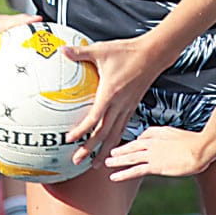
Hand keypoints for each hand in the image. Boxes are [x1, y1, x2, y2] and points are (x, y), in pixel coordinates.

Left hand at [64, 36, 154, 165]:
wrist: (153, 54)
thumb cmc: (127, 52)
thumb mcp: (101, 50)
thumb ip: (80, 52)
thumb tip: (62, 50)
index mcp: (110, 93)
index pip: (94, 118)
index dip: (81, 131)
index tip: (69, 139)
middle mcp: (120, 104)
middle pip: (104, 133)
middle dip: (90, 149)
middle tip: (77, 161)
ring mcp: (128, 107)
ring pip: (116, 134)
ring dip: (105, 150)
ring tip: (95, 164)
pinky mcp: (133, 106)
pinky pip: (123, 127)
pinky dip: (116, 139)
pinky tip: (110, 145)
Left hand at [105, 126, 207, 180]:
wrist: (200, 148)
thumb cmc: (193, 142)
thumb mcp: (176, 133)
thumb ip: (164, 134)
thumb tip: (155, 140)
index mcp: (157, 132)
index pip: (141, 137)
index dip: (132, 143)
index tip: (126, 146)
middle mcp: (151, 142)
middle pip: (131, 146)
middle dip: (119, 150)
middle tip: (108, 154)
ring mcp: (152, 154)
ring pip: (129, 157)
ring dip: (117, 161)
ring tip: (107, 163)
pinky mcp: (154, 165)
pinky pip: (135, 170)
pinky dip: (123, 173)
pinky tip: (114, 177)